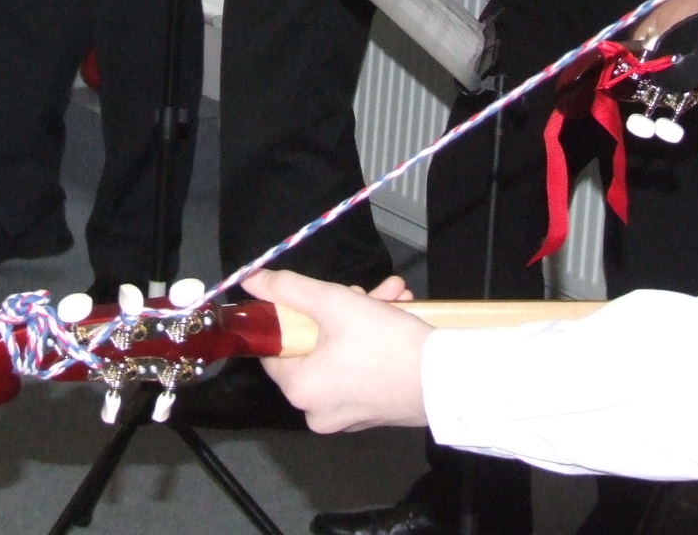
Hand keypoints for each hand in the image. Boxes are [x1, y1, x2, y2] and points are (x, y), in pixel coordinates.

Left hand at [250, 269, 430, 432]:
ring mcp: (345, 416)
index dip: (291, 314)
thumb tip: (251, 280)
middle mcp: (316, 411)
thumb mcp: (334, 302)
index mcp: (299, 390)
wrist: (447, 379)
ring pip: (340, 353)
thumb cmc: (385, 341)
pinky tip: (400, 314)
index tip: (315, 295)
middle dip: (340, 308)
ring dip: (363, 318)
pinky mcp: (371, 412)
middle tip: (364, 291)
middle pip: (313, 346)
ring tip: (393, 296)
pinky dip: (373, 342)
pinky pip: (359, 371)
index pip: (274, 345)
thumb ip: (289, 288)